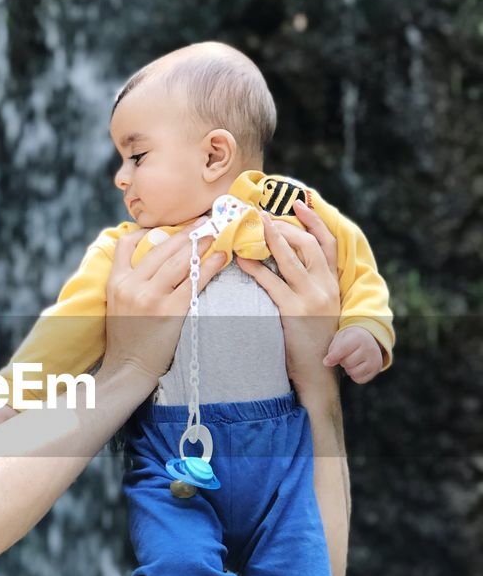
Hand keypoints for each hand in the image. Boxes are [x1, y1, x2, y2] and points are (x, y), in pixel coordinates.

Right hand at [103, 223, 224, 386]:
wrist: (129, 368)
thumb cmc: (127, 337)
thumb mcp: (116, 303)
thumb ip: (128, 280)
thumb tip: (151, 258)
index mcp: (116, 281)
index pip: (127, 243)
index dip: (150, 230)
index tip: (171, 226)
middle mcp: (131, 285)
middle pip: (160, 249)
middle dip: (185, 232)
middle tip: (204, 220)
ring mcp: (150, 298)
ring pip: (178, 262)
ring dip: (200, 244)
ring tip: (215, 232)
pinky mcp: (169, 311)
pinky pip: (193, 283)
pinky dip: (208, 267)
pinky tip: (220, 257)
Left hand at [236, 199, 339, 395]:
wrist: (319, 371)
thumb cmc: (314, 341)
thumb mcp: (320, 308)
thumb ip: (309, 285)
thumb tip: (284, 264)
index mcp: (332, 283)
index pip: (327, 243)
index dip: (314, 221)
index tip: (299, 203)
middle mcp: (325, 286)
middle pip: (307, 243)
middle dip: (285, 225)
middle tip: (262, 215)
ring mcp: (311, 297)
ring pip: (291, 257)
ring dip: (270, 238)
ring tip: (252, 225)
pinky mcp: (294, 310)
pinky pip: (272, 282)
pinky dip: (256, 268)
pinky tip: (242, 260)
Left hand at [323, 326, 382, 383]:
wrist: (368, 339)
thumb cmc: (349, 339)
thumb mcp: (340, 338)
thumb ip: (332, 349)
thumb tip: (327, 363)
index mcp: (358, 337)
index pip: (343, 349)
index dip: (332, 357)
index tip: (325, 362)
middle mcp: (369, 348)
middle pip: (347, 363)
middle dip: (342, 362)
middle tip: (345, 356)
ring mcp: (375, 359)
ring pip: (354, 372)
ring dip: (348, 369)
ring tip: (351, 361)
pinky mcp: (377, 369)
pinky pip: (360, 379)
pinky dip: (355, 376)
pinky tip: (356, 367)